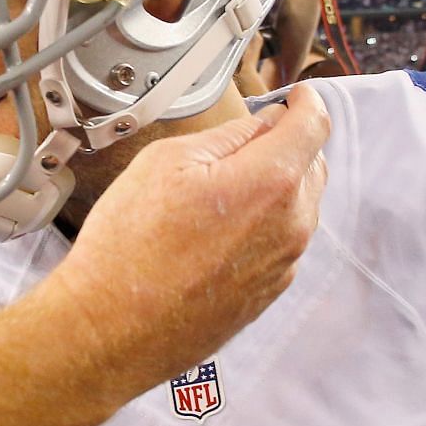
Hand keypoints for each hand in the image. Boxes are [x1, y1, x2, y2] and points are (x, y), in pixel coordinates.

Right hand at [50, 85, 328, 397]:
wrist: (110, 328)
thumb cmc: (129, 246)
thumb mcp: (168, 160)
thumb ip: (227, 135)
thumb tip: (260, 126)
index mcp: (271, 182)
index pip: (314, 125)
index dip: (304, 102)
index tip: (294, 97)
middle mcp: (291, 226)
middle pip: (311, 167)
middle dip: (285, 146)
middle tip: (242, 143)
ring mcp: (283, 265)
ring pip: (296, 208)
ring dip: (271, 190)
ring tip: (216, 196)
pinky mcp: (267, 294)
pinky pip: (278, 245)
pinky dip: (260, 229)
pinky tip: (212, 235)